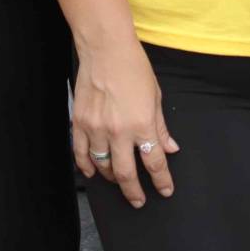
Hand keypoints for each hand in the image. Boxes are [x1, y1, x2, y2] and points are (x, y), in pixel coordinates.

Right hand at [71, 40, 179, 207]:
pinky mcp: (79, 123)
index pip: (154, 161)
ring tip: (119, 182)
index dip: (162, 180)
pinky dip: (86, 166)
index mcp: (142, 123)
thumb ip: (161, 126)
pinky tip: (93, 172)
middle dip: (134, 191)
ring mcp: (96, 128)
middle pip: (125, 173)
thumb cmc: (134, 69)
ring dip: (111, 179)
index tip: (165, 190)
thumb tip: (170, 147)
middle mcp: (118, 131)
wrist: (106, 50)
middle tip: (139, 200)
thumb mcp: (156, 97)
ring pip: (102, 167)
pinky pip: (80, 154)